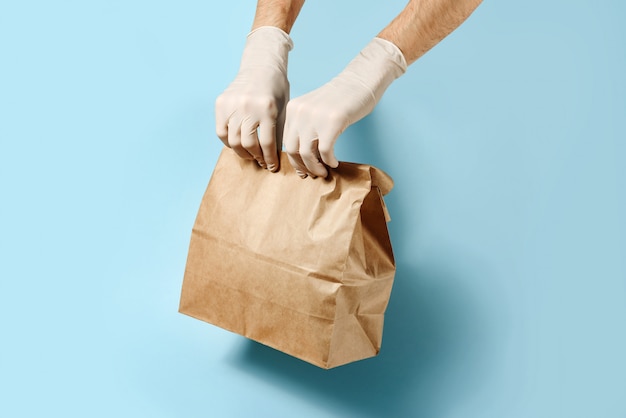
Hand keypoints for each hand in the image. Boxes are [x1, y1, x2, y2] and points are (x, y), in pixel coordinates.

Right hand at [215, 26, 292, 171]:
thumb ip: (278, 132)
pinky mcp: (220, 103)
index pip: (267, 143)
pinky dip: (228, 142)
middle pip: (248, 144)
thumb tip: (273, 158)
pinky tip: (237, 144)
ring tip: (249, 155)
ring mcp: (232, 105)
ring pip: (233, 140)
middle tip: (261, 162)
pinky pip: (221, 131)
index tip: (272, 167)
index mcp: (267, 109)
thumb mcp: (283, 109)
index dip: (269, 159)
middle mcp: (248, 107)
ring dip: (242, 152)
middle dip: (256, 157)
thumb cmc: (276, 89)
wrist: (261, 65)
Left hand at [284, 37, 406, 177]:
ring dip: (315, 167)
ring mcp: (315, 116)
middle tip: (313, 174)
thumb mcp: (314, 110)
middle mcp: (299, 112)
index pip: (286, 141)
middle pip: (292, 150)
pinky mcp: (332, 121)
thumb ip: (305, 126)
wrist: (360, 80)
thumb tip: (303, 156)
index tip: (302, 170)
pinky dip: (329, 161)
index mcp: (293, 109)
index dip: (294, 160)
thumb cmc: (341, 98)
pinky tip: (334, 162)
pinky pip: (325, 151)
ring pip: (306, 154)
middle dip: (302, 167)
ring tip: (324, 171)